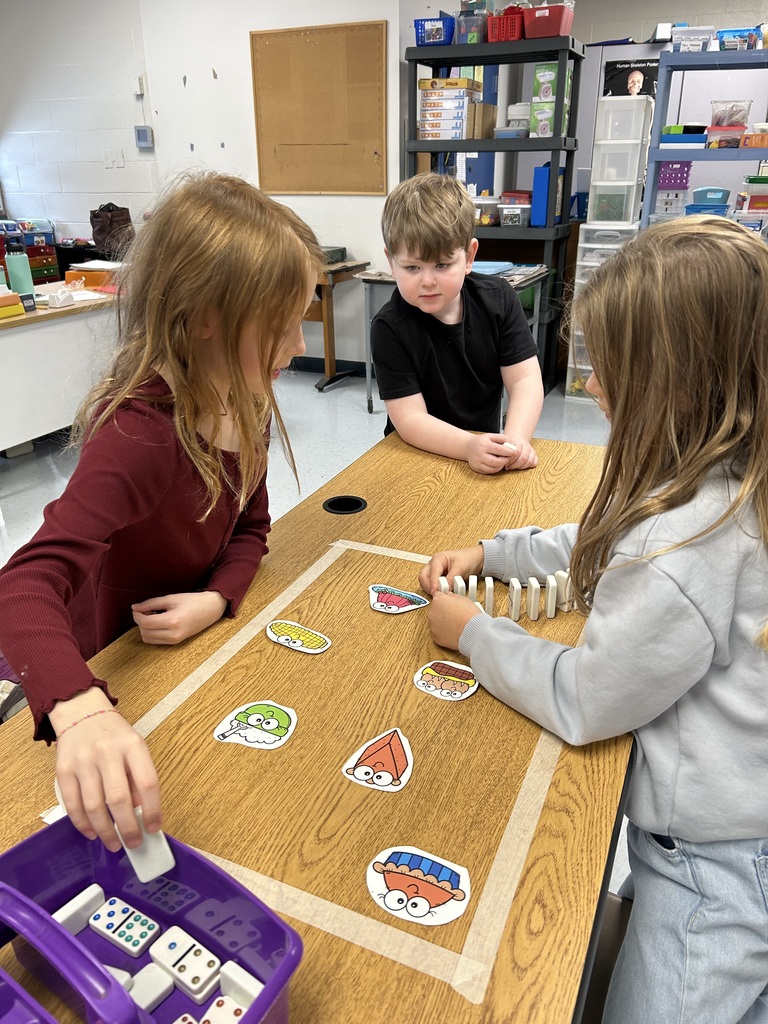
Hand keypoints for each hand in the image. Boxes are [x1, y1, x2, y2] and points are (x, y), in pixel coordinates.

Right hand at [50, 689, 160, 851]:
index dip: (153, 809)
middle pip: (119, 798)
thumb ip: (139, 778)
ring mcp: (83, 761)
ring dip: (105, 831)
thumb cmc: (114, 736)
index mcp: (132, 746)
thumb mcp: (135, 749)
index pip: (148, 782)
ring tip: (114, 843)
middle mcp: (107, 752)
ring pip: (94, 806)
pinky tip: (93, 833)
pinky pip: (73, 804)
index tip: (155, 828)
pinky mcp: (64, 770)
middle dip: (128, 828)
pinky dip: (83, 824)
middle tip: (134, 844)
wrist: (81, 713)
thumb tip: (142, 813)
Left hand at [132, 590, 226, 644]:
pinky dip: (151, 632)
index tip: (137, 608)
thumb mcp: (171, 598)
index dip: (137, 615)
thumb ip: (151, 603)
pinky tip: (158, 623)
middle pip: (144, 632)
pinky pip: (155, 641)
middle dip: (141, 621)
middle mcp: (173, 634)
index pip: (145, 623)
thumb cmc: (192, 601)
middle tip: (146, 610)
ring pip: (147, 638)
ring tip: (153, 616)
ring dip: (145, 628)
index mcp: (173, 621)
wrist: (210, 609)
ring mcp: (175, 640)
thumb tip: (134, 607)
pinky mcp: (175, 642)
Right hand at [419, 545, 484, 595]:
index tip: (437, 592)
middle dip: (429, 586)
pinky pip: (432, 585)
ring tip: (443, 592)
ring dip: (432, 588)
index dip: (433, 584)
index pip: (431, 573)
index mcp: (438, 559)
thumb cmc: (468, 558)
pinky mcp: (439, 577)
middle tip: (438, 593)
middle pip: (423, 578)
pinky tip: (444, 591)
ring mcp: (435, 571)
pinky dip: (436, 589)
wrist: (475, 559)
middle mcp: (434, 565)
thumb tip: (445, 589)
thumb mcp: (460, 568)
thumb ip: (451, 579)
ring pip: (425, 582)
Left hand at [428, 592, 482, 650]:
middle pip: (435, 610)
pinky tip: (453, 632)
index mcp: (438, 601)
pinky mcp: (435, 637)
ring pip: (435, 622)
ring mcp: (432, 625)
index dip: (443, 599)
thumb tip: (450, 598)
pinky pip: (437, 633)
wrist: (473, 632)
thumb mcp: (463, 599)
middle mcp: (432, 612)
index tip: (446, 602)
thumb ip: (452, 597)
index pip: (436, 596)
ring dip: (442, 623)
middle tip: (454, 615)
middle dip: (443, 612)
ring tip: (455, 625)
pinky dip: (443, 633)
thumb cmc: (470, 615)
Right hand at [465, 433, 516, 474]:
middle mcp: (479, 454)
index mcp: (484, 445)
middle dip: (506, 460)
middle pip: (496, 461)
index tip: (515, 452)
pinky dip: (496, 469)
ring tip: (504, 460)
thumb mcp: (491, 436)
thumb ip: (502, 438)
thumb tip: (512, 444)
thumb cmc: (482, 441)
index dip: (509, 452)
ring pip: (493, 468)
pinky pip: (489, 471)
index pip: (499, 450)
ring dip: (501, 465)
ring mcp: (477, 462)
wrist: (467, 446)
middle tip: (510, 458)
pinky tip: (497, 464)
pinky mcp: (476, 468)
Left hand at [501, 437, 537, 470]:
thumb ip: (501, 450)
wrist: (517, 437)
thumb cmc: (508, 443)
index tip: (505, 463)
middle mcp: (525, 445)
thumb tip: (498, 458)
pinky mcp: (534, 454)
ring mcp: (531, 449)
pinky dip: (529, 466)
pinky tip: (521, 466)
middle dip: (514, 465)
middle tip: (508, 467)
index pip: (516, 453)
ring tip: (513, 467)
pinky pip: (534, 462)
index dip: (510, 460)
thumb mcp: (502, 444)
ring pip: (530, 461)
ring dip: (520, 467)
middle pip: (523, 458)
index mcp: (517, 442)